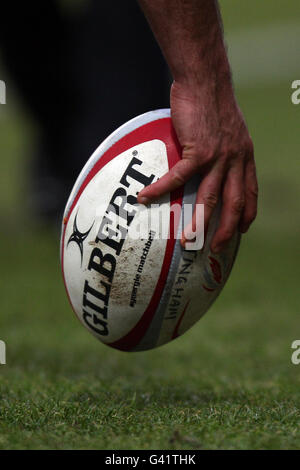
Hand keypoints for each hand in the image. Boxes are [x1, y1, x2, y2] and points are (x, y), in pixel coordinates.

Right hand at [138, 80, 257, 251]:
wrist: (205, 78)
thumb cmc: (211, 100)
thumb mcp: (229, 127)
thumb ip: (225, 147)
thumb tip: (209, 160)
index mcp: (244, 156)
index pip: (250, 191)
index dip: (247, 213)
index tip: (243, 229)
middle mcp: (236, 160)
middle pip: (233, 203)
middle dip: (226, 229)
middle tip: (215, 248)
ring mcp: (218, 157)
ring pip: (209, 198)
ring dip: (197, 222)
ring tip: (186, 240)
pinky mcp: (197, 150)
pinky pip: (177, 177)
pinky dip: (160, 189)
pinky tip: (145, 198)